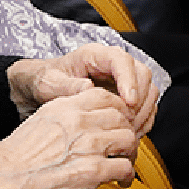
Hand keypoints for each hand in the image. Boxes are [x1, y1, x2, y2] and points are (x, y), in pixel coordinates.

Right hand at [0, 88, 138, 188]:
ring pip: (129, 140)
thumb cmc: (14, 159)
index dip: (119, 109)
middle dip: (126, 132)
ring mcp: (88, 146)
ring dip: (130, 153)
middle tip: (123, 145)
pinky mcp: (93, 171)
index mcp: (64, 108)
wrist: (3, 183)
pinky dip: (127, 175)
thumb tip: (84, 119)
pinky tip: (121, 180)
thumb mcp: (38, 122)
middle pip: (123, 118)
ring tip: (123, 161)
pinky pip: (125, 167)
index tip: (119, 120)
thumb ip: (65, 116)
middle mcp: (79, 122)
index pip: (107, 96)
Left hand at [6, 46, 157, 137]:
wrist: (39, 89)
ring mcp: (122, 81)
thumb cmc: (44, 82)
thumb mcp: (48, 84)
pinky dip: (142, 120)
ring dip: (143, 112)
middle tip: (127, 121)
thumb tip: (88, 88)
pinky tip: (128, 133)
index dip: (129, 80)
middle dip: (139, 99)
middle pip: (142, 74)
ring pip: (148, 91)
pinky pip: (145, 107)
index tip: (129, 101)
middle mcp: (113, 65)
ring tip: (127, 130)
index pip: (122, 60)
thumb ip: (67, 86)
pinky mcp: (126, 97)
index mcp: (95, 55)